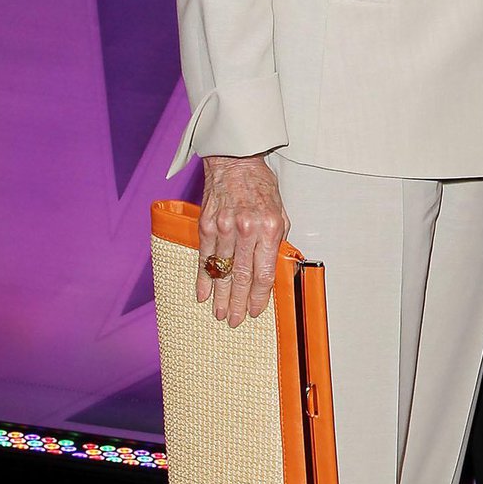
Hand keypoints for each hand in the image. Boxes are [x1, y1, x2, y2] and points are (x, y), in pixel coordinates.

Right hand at [197, 155, 289, 326]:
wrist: (235, 162)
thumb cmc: (260, 186)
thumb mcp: (280, 213)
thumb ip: (275, 242)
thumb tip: (269, 271)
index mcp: (269, 228)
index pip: (264, 273)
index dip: (260, 297)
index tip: (256, 311)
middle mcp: (246, 229)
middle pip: (242, 276)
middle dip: (238, 303)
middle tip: (234, 321)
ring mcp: (224, 227)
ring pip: (222, 270)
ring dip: (220, 296)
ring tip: (219, 313)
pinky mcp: (207, 225)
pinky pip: (205, 257)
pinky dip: (203, 278)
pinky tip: (202, 294)